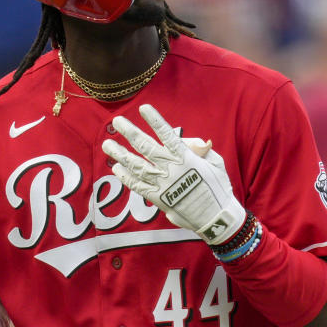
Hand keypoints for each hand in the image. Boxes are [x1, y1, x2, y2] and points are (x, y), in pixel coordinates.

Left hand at [102, 104, 244, 244]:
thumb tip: (187, 141)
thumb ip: (199, 150)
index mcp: (187, 158)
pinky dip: (126, 177)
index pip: (168, 135)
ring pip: (137, 166)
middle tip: (117, 121)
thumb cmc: (218, 187)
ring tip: (108, 144)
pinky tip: (116, 167)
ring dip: (121, 154)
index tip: (143, 108)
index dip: (155, 121)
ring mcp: (163, 184)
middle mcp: (171, 169)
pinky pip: (138, 186)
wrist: (216, 218)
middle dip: (130, 133)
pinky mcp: (158, 199)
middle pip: (146, 147)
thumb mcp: (216, 163)